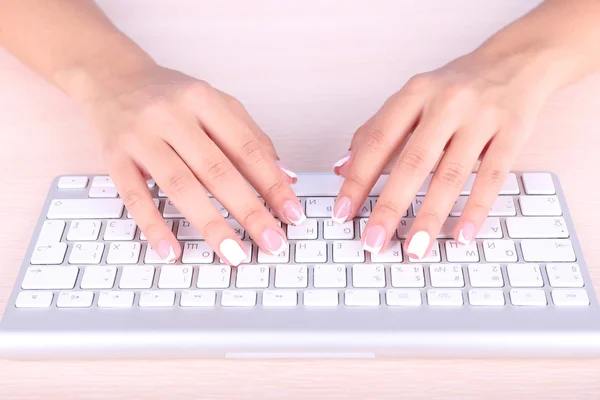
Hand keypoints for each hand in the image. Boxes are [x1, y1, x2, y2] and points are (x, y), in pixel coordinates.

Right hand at [80, 65, 303, 265]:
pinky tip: (173, 251)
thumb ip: (250, 137)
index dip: (273, 184)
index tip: (292, 214)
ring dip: (211, 225)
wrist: (110, 77)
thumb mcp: (214, 104)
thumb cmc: (170, 96)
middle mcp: (172, 116)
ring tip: (234, 254)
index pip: (247, 148)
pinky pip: (135, 197)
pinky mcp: (114, 157)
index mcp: (204, 100)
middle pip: (217, 171)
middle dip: (249, 212)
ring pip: (181, 186)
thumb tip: (286, 178)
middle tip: (272, 243)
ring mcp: (140, 137)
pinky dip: (154, 226)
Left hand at [332, 50, 553, 257]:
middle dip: (390, 207)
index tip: (342, 212)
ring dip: (431, 217)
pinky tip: (461, 235)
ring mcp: (482, 117)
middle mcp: (446, 103)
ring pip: (452, 175)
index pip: (377, 140)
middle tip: (373, 241)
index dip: (357, 179)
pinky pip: (492, 177)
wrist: (517, 60)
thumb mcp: (413, 97)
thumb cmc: (456, 86)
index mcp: (415, 93)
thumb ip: (376, 130)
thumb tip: (341, 168)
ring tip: (415, 248)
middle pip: (413, 162)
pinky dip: (476, 209)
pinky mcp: (513, 131)